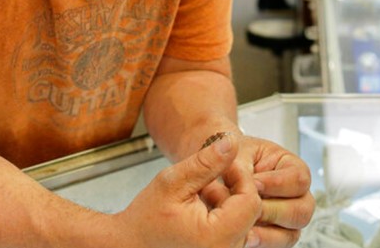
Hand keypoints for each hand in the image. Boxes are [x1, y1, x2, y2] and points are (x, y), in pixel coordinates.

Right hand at [117, 134, 260, 247]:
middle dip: (235, 190)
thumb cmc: (145, 221)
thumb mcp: (173, 182)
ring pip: (246, 222)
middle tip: (207, 181)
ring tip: (202, 197)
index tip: (221, 166)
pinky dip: (225, 217)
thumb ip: (206, 162)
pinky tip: (204, 211)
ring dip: (230, 204)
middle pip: (251, 212)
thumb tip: (231, 142)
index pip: (251, 200)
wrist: (128, 246)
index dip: (240, 177)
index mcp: (215, 238)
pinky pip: (237, 233)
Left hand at [203, 136, 313, 247]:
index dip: (278, 183)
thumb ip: (243, 169)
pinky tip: (244, 238)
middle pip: (303, 210)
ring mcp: (284, 219)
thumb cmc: (230, 160)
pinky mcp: (272, 236)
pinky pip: (274, 246)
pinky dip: (260, 242)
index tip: (254, 183)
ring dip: (268, 232)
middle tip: (251, 207)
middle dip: (274, 210)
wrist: (214, 174)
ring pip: (292, 234)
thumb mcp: (235, 156)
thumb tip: (249, 187)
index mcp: (290, 168)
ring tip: (245, 227)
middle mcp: (294, 196)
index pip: (299, 179)